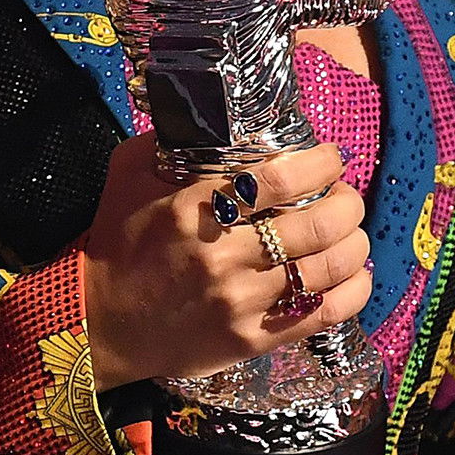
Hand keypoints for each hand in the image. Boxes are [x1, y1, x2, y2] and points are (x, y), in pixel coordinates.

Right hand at [79, 134, 371, 389]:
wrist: (98, 325)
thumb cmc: (115, 244)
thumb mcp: (126, 176)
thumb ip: (169, 142)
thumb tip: (214, 115)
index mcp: (193, 209)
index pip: (282, 179)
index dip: (323, 164)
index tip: (333, 158)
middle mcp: (222, 255)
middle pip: (318, 224)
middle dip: (347, 203)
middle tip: (345, 197)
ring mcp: (240, 302)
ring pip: (328, 268)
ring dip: (354, 244)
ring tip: (352, 233)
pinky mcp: (251, 339)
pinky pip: (323, 314)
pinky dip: (353, 292)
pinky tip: (356, 275)